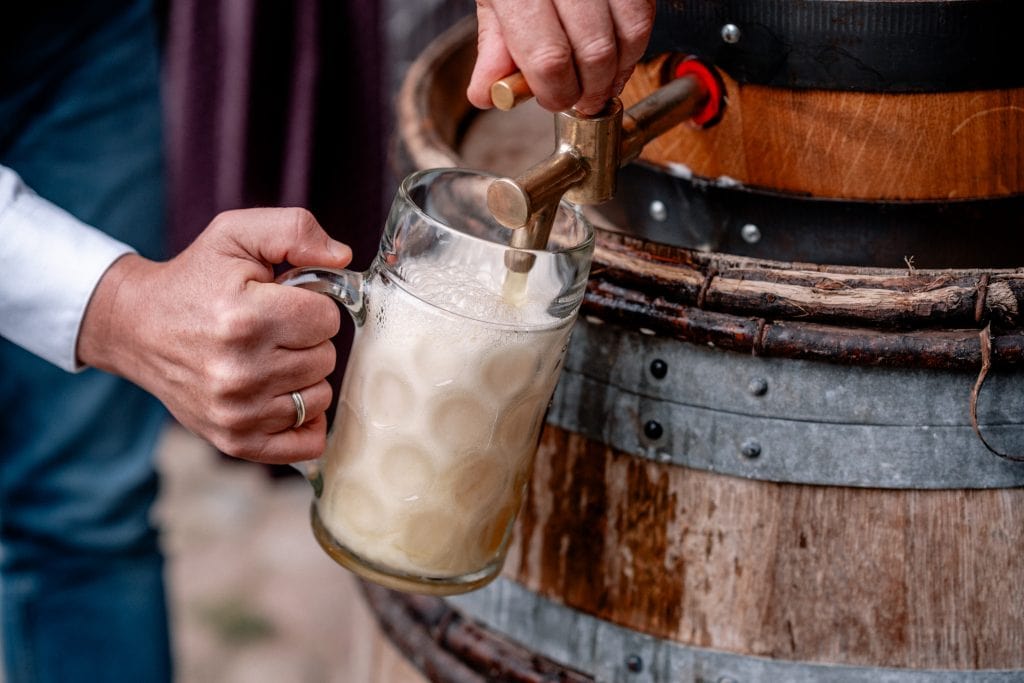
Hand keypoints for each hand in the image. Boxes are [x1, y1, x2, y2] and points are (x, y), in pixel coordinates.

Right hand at [78, 208, 351, 463]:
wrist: (135, 327)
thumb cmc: (195, 278)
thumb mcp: (237, 234)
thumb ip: (295, 230)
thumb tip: (344, 256)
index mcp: (246, 318)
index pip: (327, 319)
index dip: (311, 306)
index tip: (284, 302)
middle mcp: (241, 371)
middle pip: (326, 359)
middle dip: (307, 340)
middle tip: (273, 330)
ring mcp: (237, 412)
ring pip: (319, 398)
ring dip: (304, 377)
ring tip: (269, 358)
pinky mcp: (234, 440)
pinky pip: (306, 443)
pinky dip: (303, 421)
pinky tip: (282, 395)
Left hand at [467, 0, 654, 114]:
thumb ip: (494, 45)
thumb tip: (488, 94)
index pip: (548, 58)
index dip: (557, 93)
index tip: (556, 101)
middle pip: (595, 51)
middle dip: (592, 89)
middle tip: (582, 99)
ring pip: (631, 31)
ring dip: (621, 68)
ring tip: (604, 80)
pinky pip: (645, 10)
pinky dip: (636, 40)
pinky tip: (619, 49)